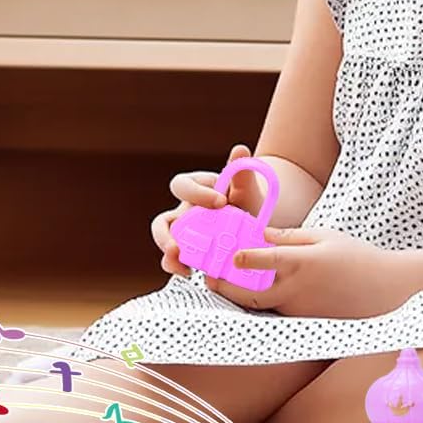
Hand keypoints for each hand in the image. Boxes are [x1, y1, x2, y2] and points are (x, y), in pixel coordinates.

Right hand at [152, 143, 265, 275]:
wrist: (261, 221)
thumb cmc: (250, 201)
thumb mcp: (248, 189)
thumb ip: (242, 174)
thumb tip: (240, 150)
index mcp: (195, 190)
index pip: (182, 186)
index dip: (196, 193)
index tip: (221, 202)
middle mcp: (184, 212)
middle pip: (161, 222)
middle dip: (164, 236)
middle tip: (178, 247)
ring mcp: (186, 234)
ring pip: (166, 244)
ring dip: (168, 256)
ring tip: (183, 266)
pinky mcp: (191, 252)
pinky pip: (176, 260)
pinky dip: (178, 266)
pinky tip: (191, 272)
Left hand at [208, 225, 403, 317]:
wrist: (384, 290)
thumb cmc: (355, 257)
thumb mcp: (324, 236)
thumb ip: (288, 237)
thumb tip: (258, 234)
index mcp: (304, 263)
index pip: (269, 261)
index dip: (246, 259)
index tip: (229, 255)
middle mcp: (298, 289)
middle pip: (251, 294)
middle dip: (226, 287)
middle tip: (209, 277)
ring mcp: (299, 308)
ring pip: (259, 305)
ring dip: (237, 296)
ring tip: (220, 282)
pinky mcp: (302, 319)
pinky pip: (273, 310)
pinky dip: (257, 301)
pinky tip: (246, 290)